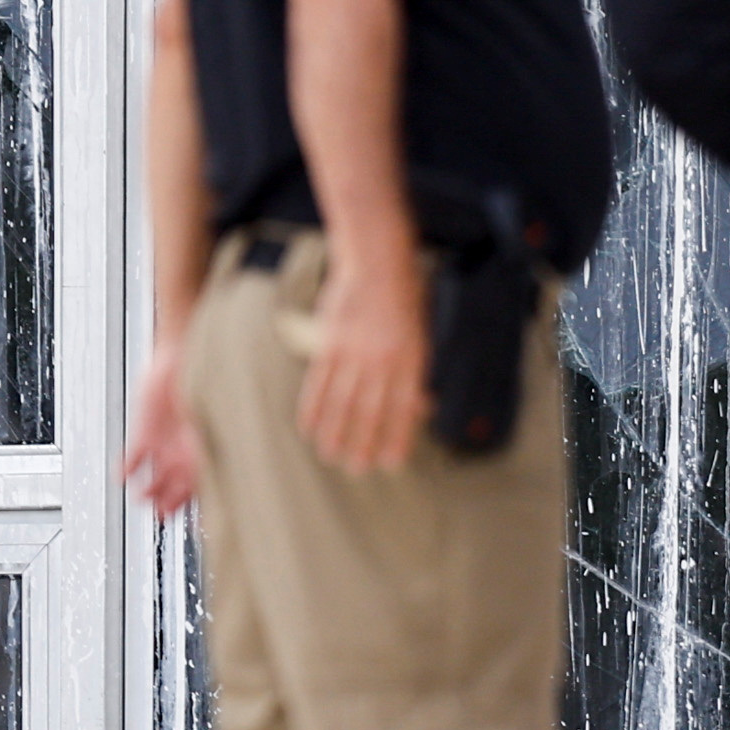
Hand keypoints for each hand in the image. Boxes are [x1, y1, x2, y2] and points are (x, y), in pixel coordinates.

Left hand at [122, 343, 200, 517]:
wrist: (185, 350)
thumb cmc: (206, 374)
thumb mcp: (214, 409)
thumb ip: (215, 437)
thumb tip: (227, 462)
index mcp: (207, 449)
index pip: (203, 485)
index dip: (197, 501)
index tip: (193, 515)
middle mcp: (185, 450)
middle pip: (177, 487)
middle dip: (169, 502)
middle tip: (162, 514)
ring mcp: (165, 443)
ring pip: (156, 478)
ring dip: (148, 491)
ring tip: (141, 499)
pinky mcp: (145, 432)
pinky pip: (133, 457)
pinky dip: (126, 468)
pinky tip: (121, 477)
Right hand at [295, 239, 428, 474]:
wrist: (376, 262)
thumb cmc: (403, 300)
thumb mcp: (420, 336)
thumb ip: (416, 373)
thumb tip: (420, 409)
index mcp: (412, 358)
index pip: (404, 407)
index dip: (397, 436)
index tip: (391, 462)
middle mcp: (384, 358)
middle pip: (371, 409)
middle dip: (363, 442)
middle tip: (356, 468)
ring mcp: (355, 350)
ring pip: (342, 400)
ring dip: (335, 431)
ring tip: (329, 455)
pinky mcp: (330, 341)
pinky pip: (319, 381)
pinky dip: (313, 406)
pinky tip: (308, 426)